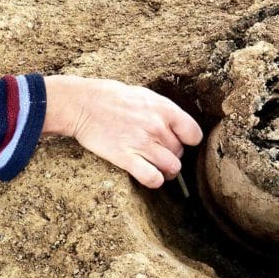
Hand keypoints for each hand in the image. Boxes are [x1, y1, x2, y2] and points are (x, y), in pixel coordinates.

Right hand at [42, 75, 202, 187]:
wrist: (84, 103)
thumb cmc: (115, 98)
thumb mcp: (146, 96)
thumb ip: (165, 112)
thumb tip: (179, 128)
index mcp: (165, 109)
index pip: (194, 134)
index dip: (188, 140)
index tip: (179, 141)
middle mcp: (157, 127)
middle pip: (180, 153)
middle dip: (172, 155)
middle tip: (158, 151)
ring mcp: (142, 143)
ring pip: (172, 168)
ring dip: (166, 171)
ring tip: (157, 166)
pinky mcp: (125, 157)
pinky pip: (152, 178)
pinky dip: (154, 180)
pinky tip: (148, 175)